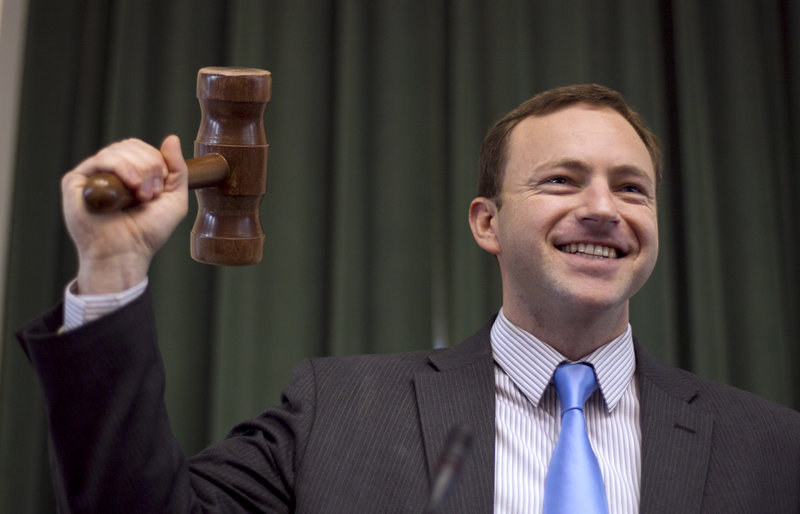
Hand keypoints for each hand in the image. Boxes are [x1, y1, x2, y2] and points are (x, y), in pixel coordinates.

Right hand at [61, 135, 188, 293]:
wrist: (126, 253)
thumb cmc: (147, 232)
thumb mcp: (174, 199)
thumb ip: (177, 169)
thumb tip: (171, 138)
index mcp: (129, 174)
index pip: (142, 149)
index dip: (157, 162)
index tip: (160, 189)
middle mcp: (109, 173)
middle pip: (131, 146)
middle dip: (150, 166)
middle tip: (152, 193)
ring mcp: (92, 176)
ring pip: (118, 150)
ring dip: (139, 169)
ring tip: (142, 194)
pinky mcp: (76, 182)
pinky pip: (101, 160)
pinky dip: (121, 167)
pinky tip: (131, 185)